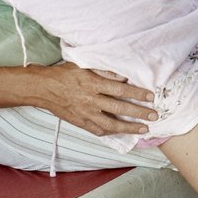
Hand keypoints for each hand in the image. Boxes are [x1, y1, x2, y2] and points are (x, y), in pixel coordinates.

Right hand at [39, 62, 156, 135]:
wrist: (43, 89)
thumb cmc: (64, 74)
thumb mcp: (84, 66)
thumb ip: (104, 71)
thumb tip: (123, 77)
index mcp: (92, 84)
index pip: (120, 90)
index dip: (137, 94)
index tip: (150, 97)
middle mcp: (90, 100)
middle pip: (119, 108)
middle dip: (139, 113)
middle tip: (154, 115)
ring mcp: (85, 114)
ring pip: (110, 124)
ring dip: (129, 128)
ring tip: (143, 129)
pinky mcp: (80, 122)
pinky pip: (98, 130)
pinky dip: (110, 132)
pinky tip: (120, 132)